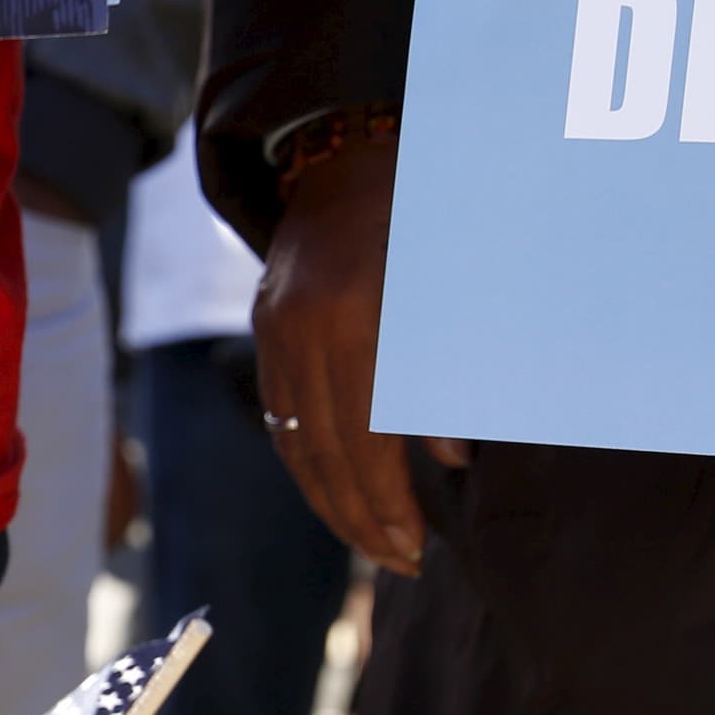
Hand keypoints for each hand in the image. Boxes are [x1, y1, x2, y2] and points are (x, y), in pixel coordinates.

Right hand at [252, 134, 460, 577]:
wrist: (348, 152)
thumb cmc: (424, 214)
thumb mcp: (451, 288)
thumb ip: (450, 375)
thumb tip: (450, 460)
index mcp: (355, 318)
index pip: (367, 440)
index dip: (389, 503)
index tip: (418, 546)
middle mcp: (301, 331)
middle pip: (326, 453)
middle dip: (362, 518)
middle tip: (400, 562)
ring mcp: (273, 332)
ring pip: (295, 443)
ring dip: (332, 502)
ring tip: (370, 543)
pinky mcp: (264, 330)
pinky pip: (281, 417)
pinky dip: (307, 463)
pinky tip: (335, 493)